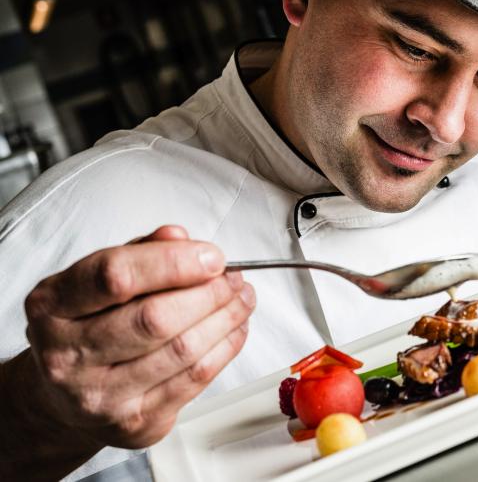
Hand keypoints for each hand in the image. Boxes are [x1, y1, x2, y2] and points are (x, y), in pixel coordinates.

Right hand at [21, 225, 254, 449]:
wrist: (63, 399)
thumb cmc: (86, 327)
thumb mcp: (96, 280)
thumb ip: (140, 253)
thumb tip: (179, 237)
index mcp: (51, 306)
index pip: (115, 276)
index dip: (173, 262)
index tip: (211, 256)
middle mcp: (66, 355)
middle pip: (154, 318)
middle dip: (208, 293)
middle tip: (233, 278)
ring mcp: (99, 396)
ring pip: (182, 351)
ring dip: (225, 318)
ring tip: (242, 298)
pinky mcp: (134, 422)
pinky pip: (195, 379)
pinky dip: (226, 348)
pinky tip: (235, 328)